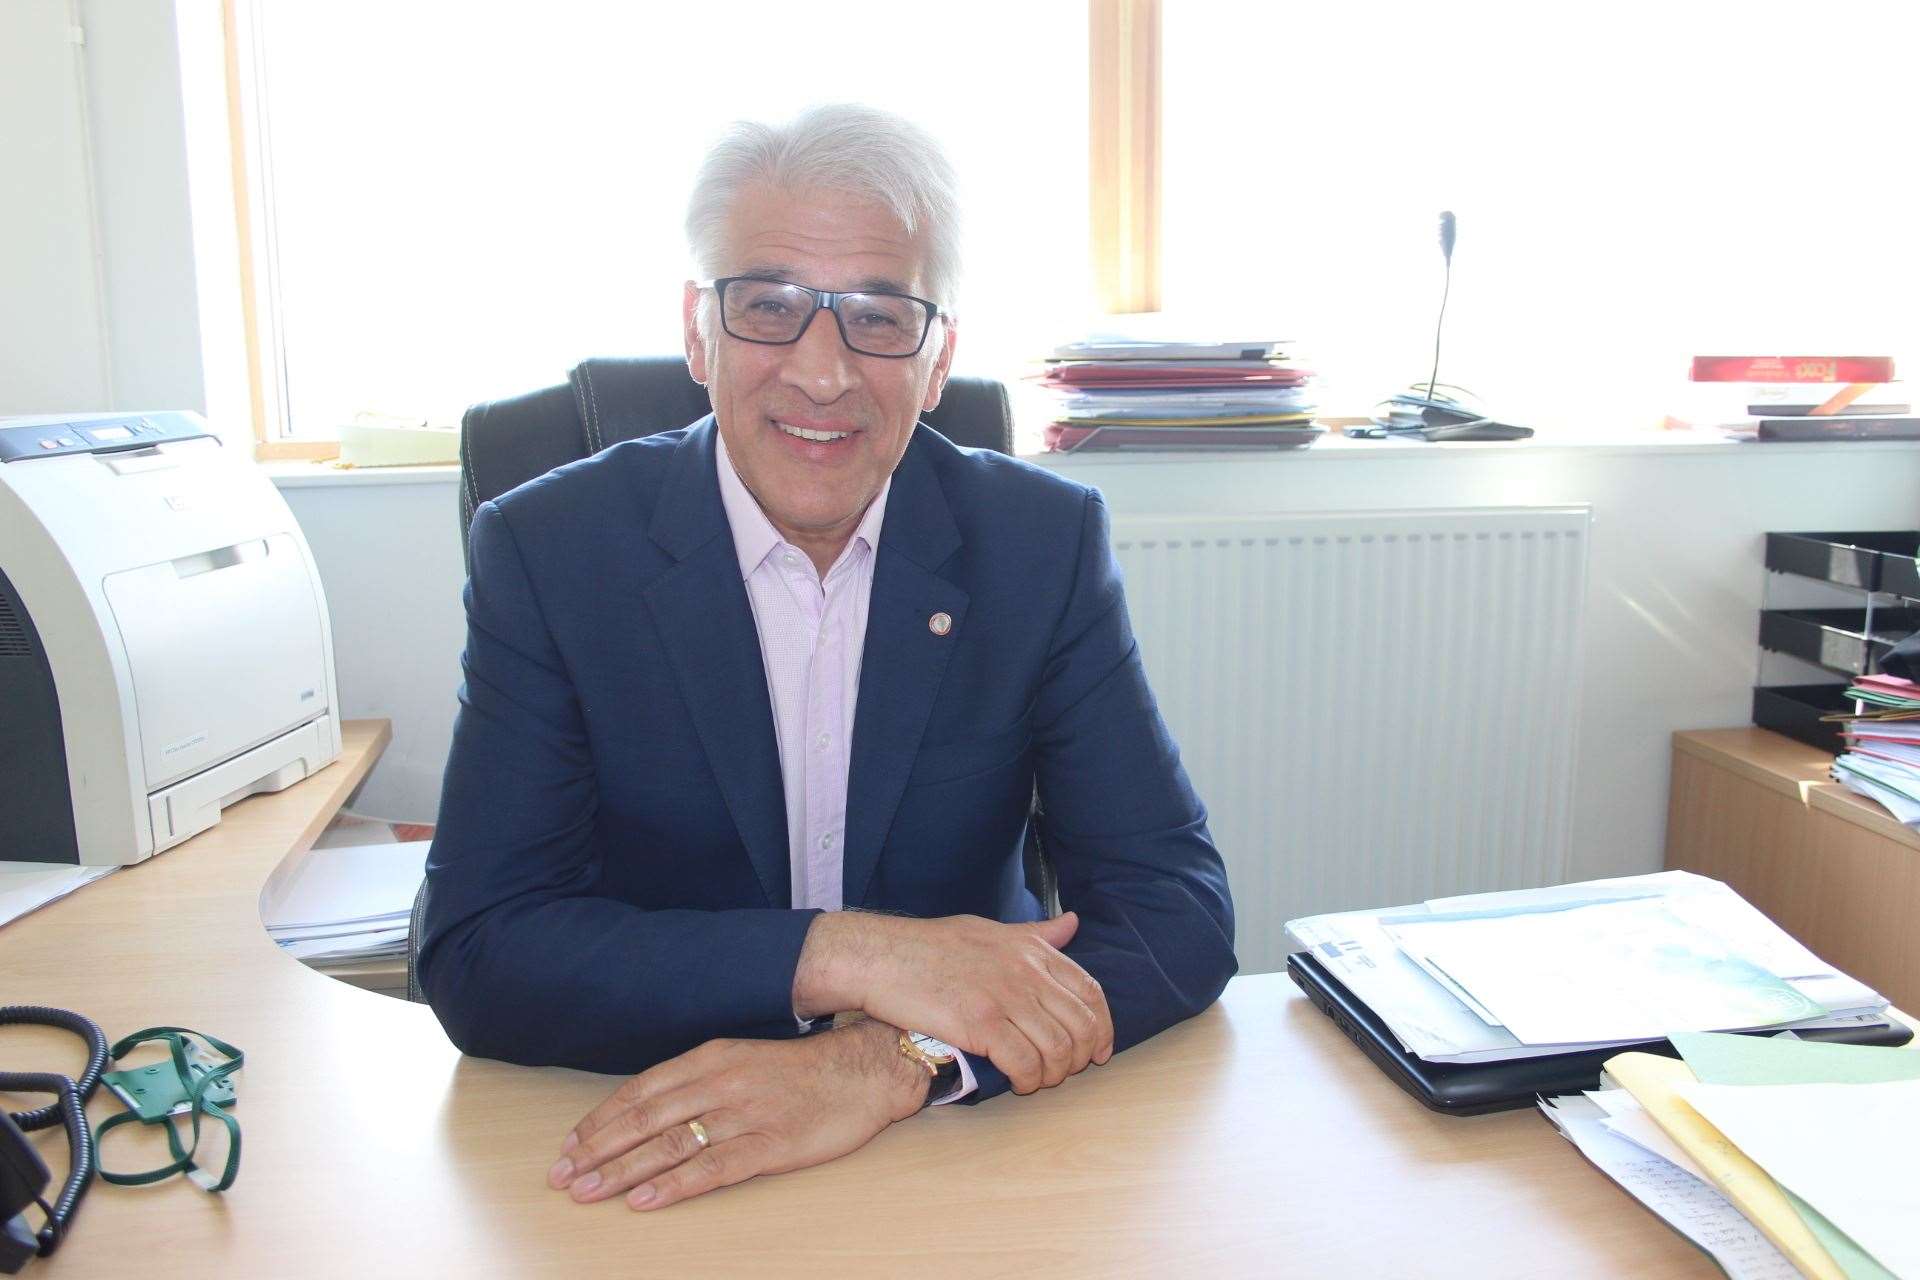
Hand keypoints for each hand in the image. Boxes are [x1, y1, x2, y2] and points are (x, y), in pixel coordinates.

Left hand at [546, 1019, 926, 1210]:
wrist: (862, 1070)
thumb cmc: (798, 1072)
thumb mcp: (740, 1061)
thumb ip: (697, 1083)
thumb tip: (647, 1112)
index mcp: (709, 1059)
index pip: (639, 1091)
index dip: (600, 1121)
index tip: (569, 1147)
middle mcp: (720, 1083)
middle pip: (644, 1119)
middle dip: (596, 1151)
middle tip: (561, 1177)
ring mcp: (744, 1115)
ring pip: (669, 1145)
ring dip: (621, 1171)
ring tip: (586, 1192)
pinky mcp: (770, 1145)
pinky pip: (712, 1167)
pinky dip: (673, 1185)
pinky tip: (644, 1200)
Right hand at [795, 911, 1113, 1094]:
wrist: (882, 957)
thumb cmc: (931, 946)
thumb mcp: (989, 929)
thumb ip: (1034, 934)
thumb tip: (1073, 923)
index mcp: (1030, 950)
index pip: (1089, 990)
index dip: (1102, 1026)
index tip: (1098, 1049)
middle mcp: (1025, 972)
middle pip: (1081, 1025)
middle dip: (1082, 1056)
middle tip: (1067, 1072)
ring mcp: (1005, 997)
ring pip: (1058, 1049)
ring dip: (1054, 1074)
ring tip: (1037, 1080)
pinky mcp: (981, 1023)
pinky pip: (1025, 1063)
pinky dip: (1028, 1080)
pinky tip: (1017, 1084)